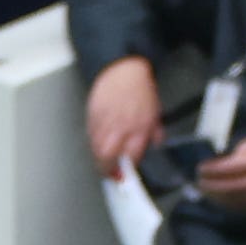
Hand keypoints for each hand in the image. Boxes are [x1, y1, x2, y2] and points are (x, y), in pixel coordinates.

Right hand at [86, 56, 162, 178]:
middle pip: (107, 155)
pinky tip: (99, 144)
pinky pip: (90, 135)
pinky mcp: (92, 114)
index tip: (128, 172)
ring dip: (99, 158)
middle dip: (107, 169)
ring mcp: (104, 121)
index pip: (132, 155)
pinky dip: (93, 143)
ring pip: (96, 148)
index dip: (129, 167)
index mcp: (140, 126)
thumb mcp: (155, 111)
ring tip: (104, 163)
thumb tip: (156, 144)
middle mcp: (121, 125)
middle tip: (111, 175)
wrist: (123, 69)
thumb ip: (155, 131)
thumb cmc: (140, 89)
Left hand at [195, 131, 245, 212]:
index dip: (211, 169)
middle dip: (209, 185)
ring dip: (216, 197)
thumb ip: (245, 148)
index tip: (200, 168)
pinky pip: (243, 207)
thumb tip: (229, 158)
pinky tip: (222, 201)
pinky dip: (229, 205)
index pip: (226, 168)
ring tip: (206, 192)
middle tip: (198, 182)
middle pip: (226, 187)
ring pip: (233, 199)